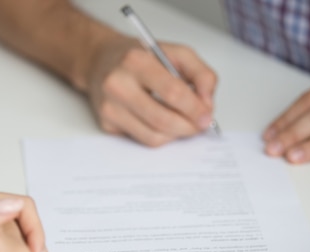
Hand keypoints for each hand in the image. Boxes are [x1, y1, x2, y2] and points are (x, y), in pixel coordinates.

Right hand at [86, 34, 217, 145]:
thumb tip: (207, 103)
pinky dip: (161, 136)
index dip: (195, 108)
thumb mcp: (176, 53)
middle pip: (163, 120)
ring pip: (154, 136)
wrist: (101, 61)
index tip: (207, 116)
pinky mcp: (107, 125)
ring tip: (183, 122)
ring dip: (176, 134)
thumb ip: (201, 74)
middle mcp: (118, 84)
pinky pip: (144, 140)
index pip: (173, 92)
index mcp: (136, 61)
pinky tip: (164, 122)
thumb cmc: (141, 58)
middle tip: (200, 125)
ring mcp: (109, 107)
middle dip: (189, 127)